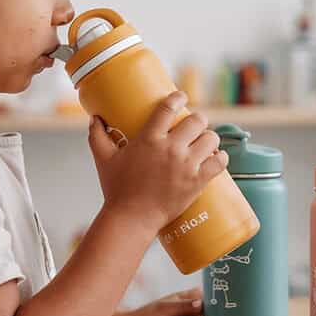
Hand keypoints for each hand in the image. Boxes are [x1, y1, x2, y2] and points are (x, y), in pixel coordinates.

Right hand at [88, 92, 228, 234]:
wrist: (132, 218)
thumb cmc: (116, 188)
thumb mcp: (103, 158)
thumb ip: (97, 135)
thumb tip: (95, 118)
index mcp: (149, 138)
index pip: (169, 107)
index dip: (178, 97)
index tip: (181, 97)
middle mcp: (171, 148)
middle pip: (197, 120)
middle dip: (197, 120)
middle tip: (193, 126)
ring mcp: (186, 165)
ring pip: (211, 138)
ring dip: (209, 138)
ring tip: (205, 142)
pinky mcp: (197, 182)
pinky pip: (219, 162)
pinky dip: (220, 157)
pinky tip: (217, 157)